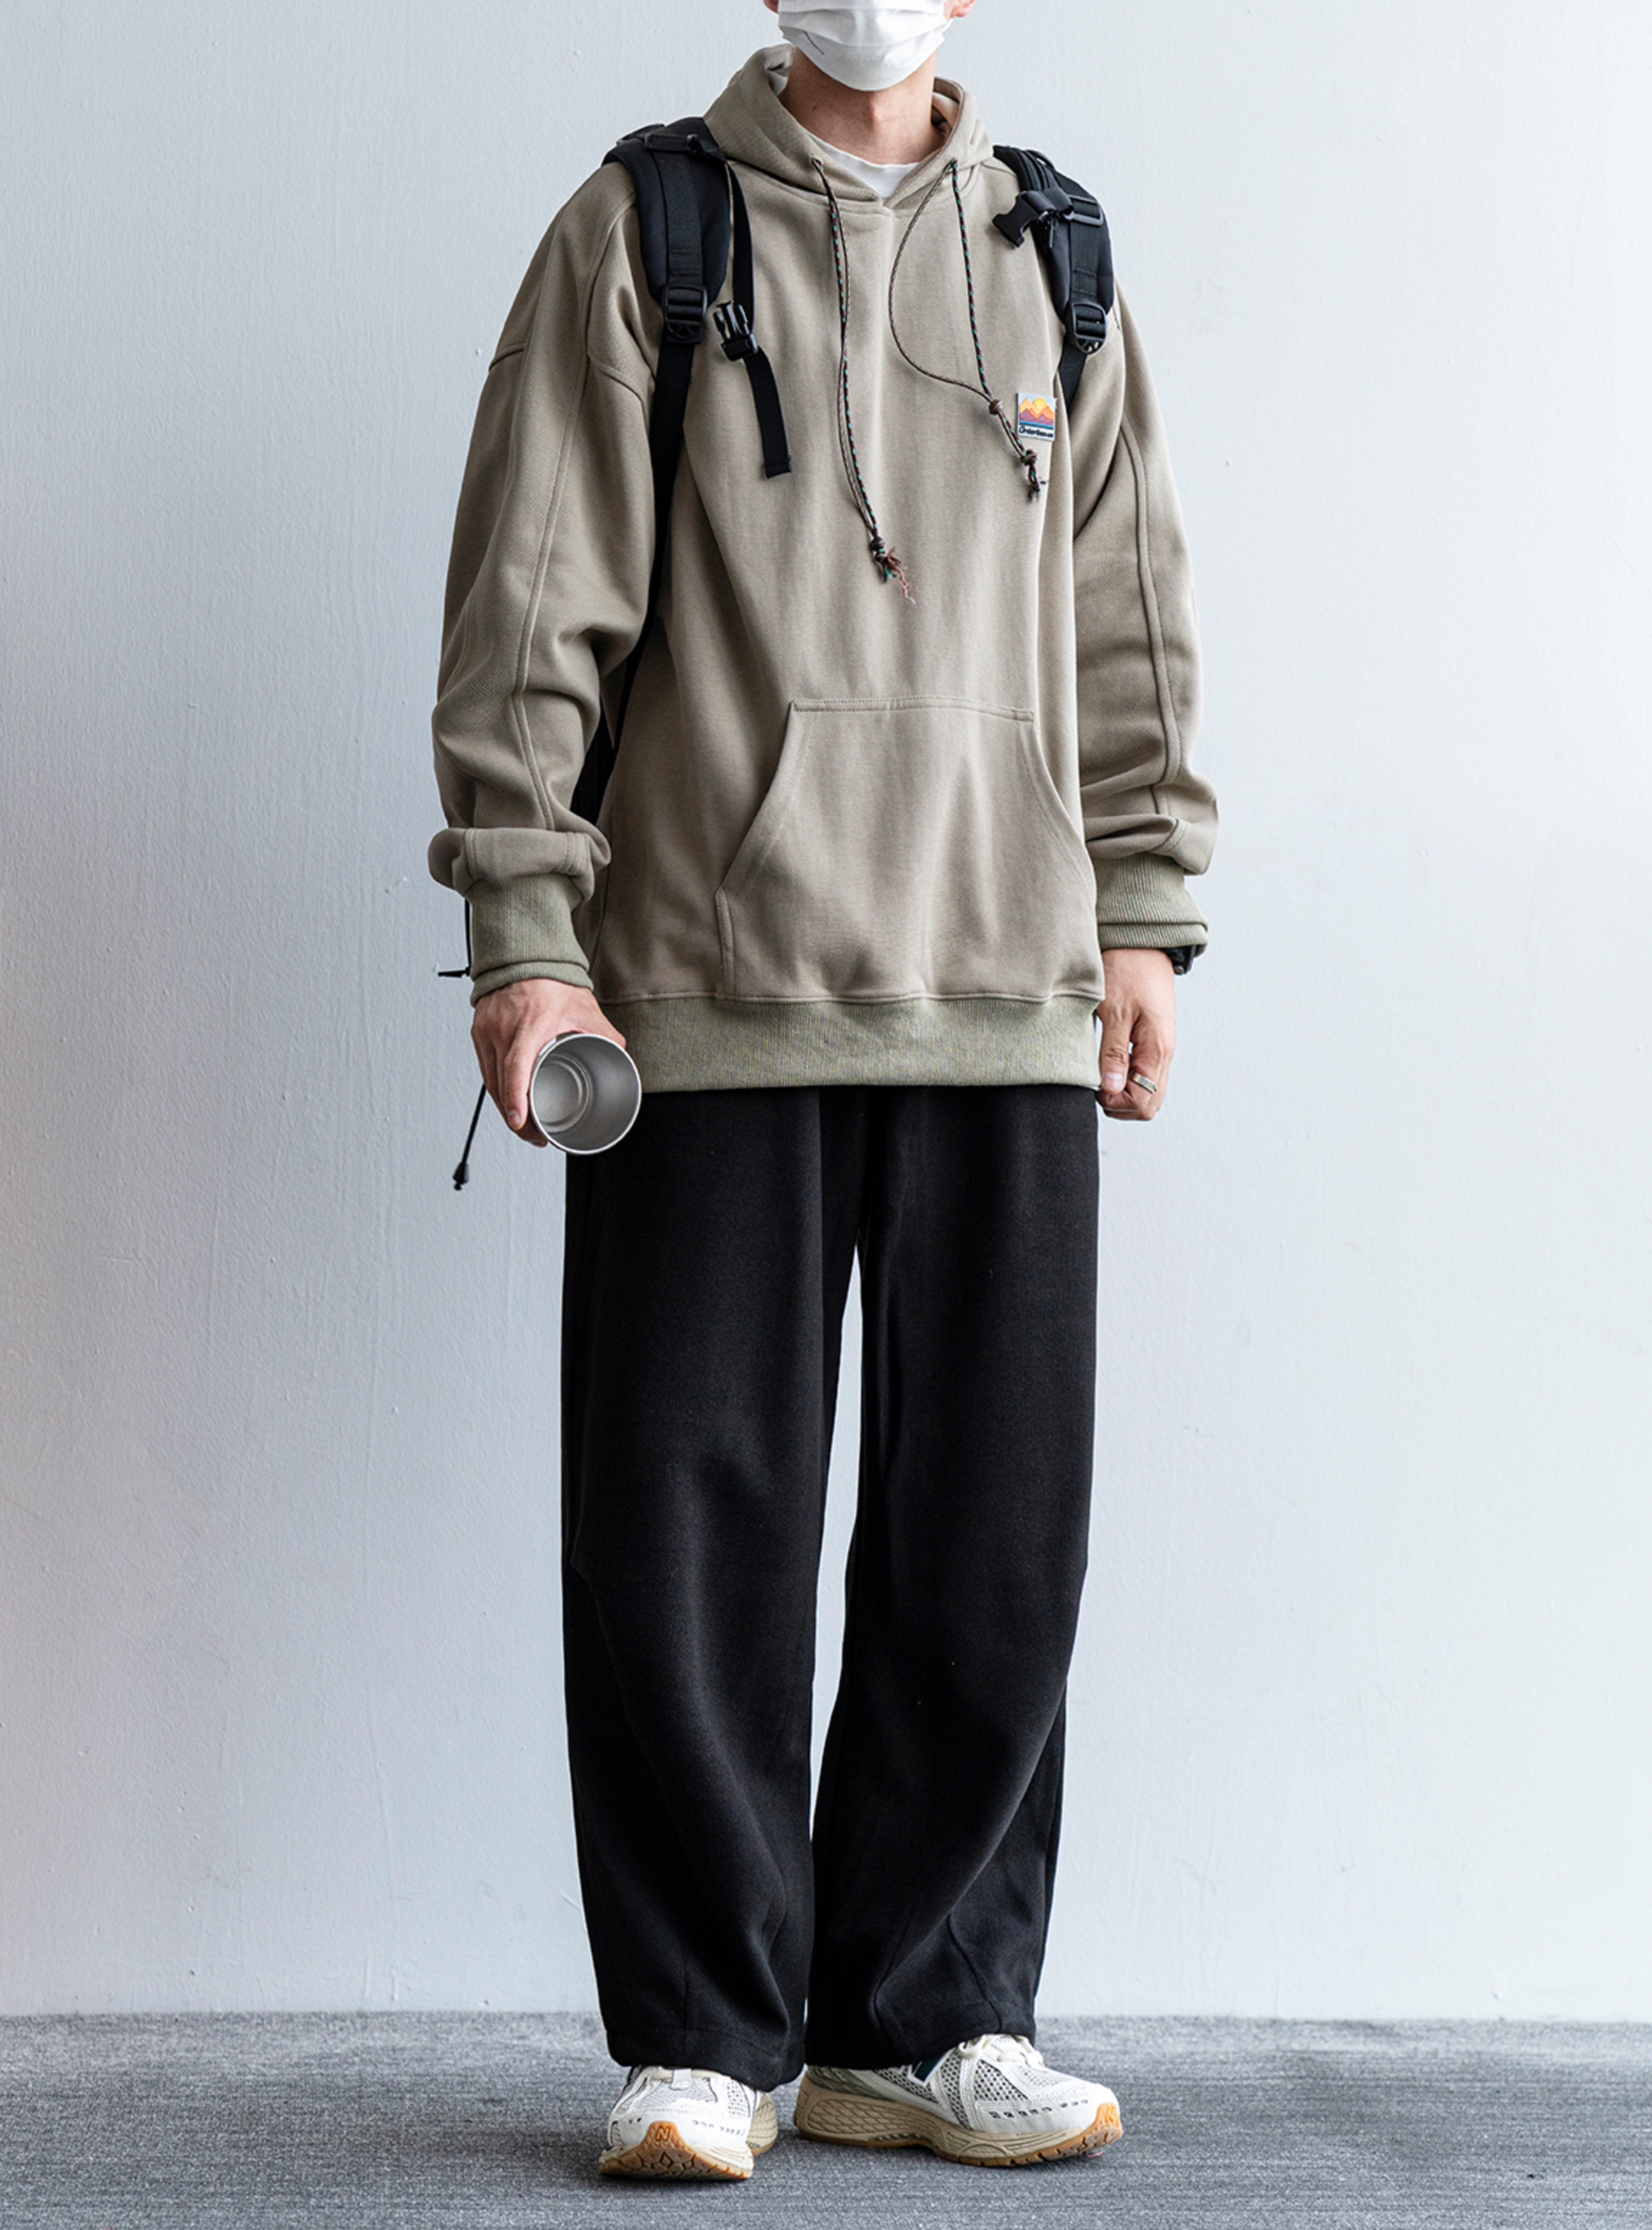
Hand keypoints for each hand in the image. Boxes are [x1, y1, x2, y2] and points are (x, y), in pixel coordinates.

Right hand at [470, 979, 626, 1144]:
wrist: (524, 955)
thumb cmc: (551, 979)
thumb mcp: (584, 1007)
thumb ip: (605, 1033)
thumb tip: (621, 1056)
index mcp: (529, 1026)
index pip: (516, 1069)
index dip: (515, 1099)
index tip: (519, 1122)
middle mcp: (503, 1030)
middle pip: (501, 1084)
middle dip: (515, 1117)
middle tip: (534, 1136)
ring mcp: (487, 1031)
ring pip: (490, 1080)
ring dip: (504, 1107)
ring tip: (522, 1125)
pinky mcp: (479, 1032)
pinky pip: (485, 1067)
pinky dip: (495, 1088)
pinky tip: (506, 1101)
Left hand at [1096, 949, 1175, 1121]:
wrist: (1142, 945)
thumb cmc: (1128, 971)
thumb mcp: (1114, 1011)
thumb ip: (1113, 1053)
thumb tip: (1111, 1088)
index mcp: (1158, 1049)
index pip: (1143, 1101)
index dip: (1115, 1101)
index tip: (1094, 1085)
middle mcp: (1164, 1054)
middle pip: (1148, 1105)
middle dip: (1119, 1103)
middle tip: (1095, 1083)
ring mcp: (1160, 1050)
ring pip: (1148, 1093)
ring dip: (1122, 1093)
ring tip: (1099, 1073)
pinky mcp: (1152, 1043)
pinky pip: (1144, 1076)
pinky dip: (1126, 1080)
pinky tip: (1107, 1065)